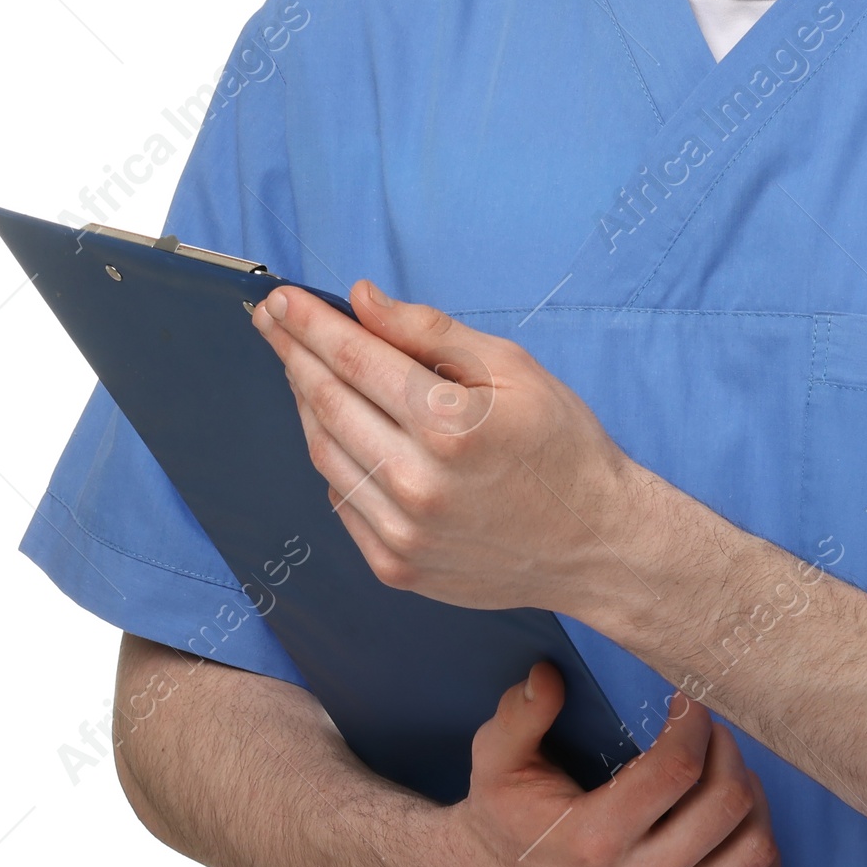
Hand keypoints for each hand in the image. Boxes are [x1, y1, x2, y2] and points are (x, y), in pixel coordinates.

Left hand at [252, 280, 645, 616]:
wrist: (595, 544)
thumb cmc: (562, 447)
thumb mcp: (514, 368)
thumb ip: (431, 332)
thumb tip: (361, 301)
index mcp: (452, 424)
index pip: (357, 359)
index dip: (311, 325)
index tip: (282, 300)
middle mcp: (419, 482)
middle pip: (328, 403)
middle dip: (293, 354)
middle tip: (271, 322)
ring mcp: (402, 532)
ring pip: (324, 454)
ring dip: (304, 404)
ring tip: (301, 369)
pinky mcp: (396, 566)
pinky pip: (340, 502)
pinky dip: (332, 459)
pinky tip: (339, 430)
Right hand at [418, 663, 780, 866]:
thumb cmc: (503, 819)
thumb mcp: (495, 760)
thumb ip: (521, 713)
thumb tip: (550, 674)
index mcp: (594, 841)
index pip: (678, 770)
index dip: (693, 722)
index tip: (683, 702)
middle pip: (726, 806)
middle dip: (727, 751)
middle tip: (706, 731)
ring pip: (753, 852)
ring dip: (752, 798)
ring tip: (723, 771)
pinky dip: (764, 862)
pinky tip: (737, 827)